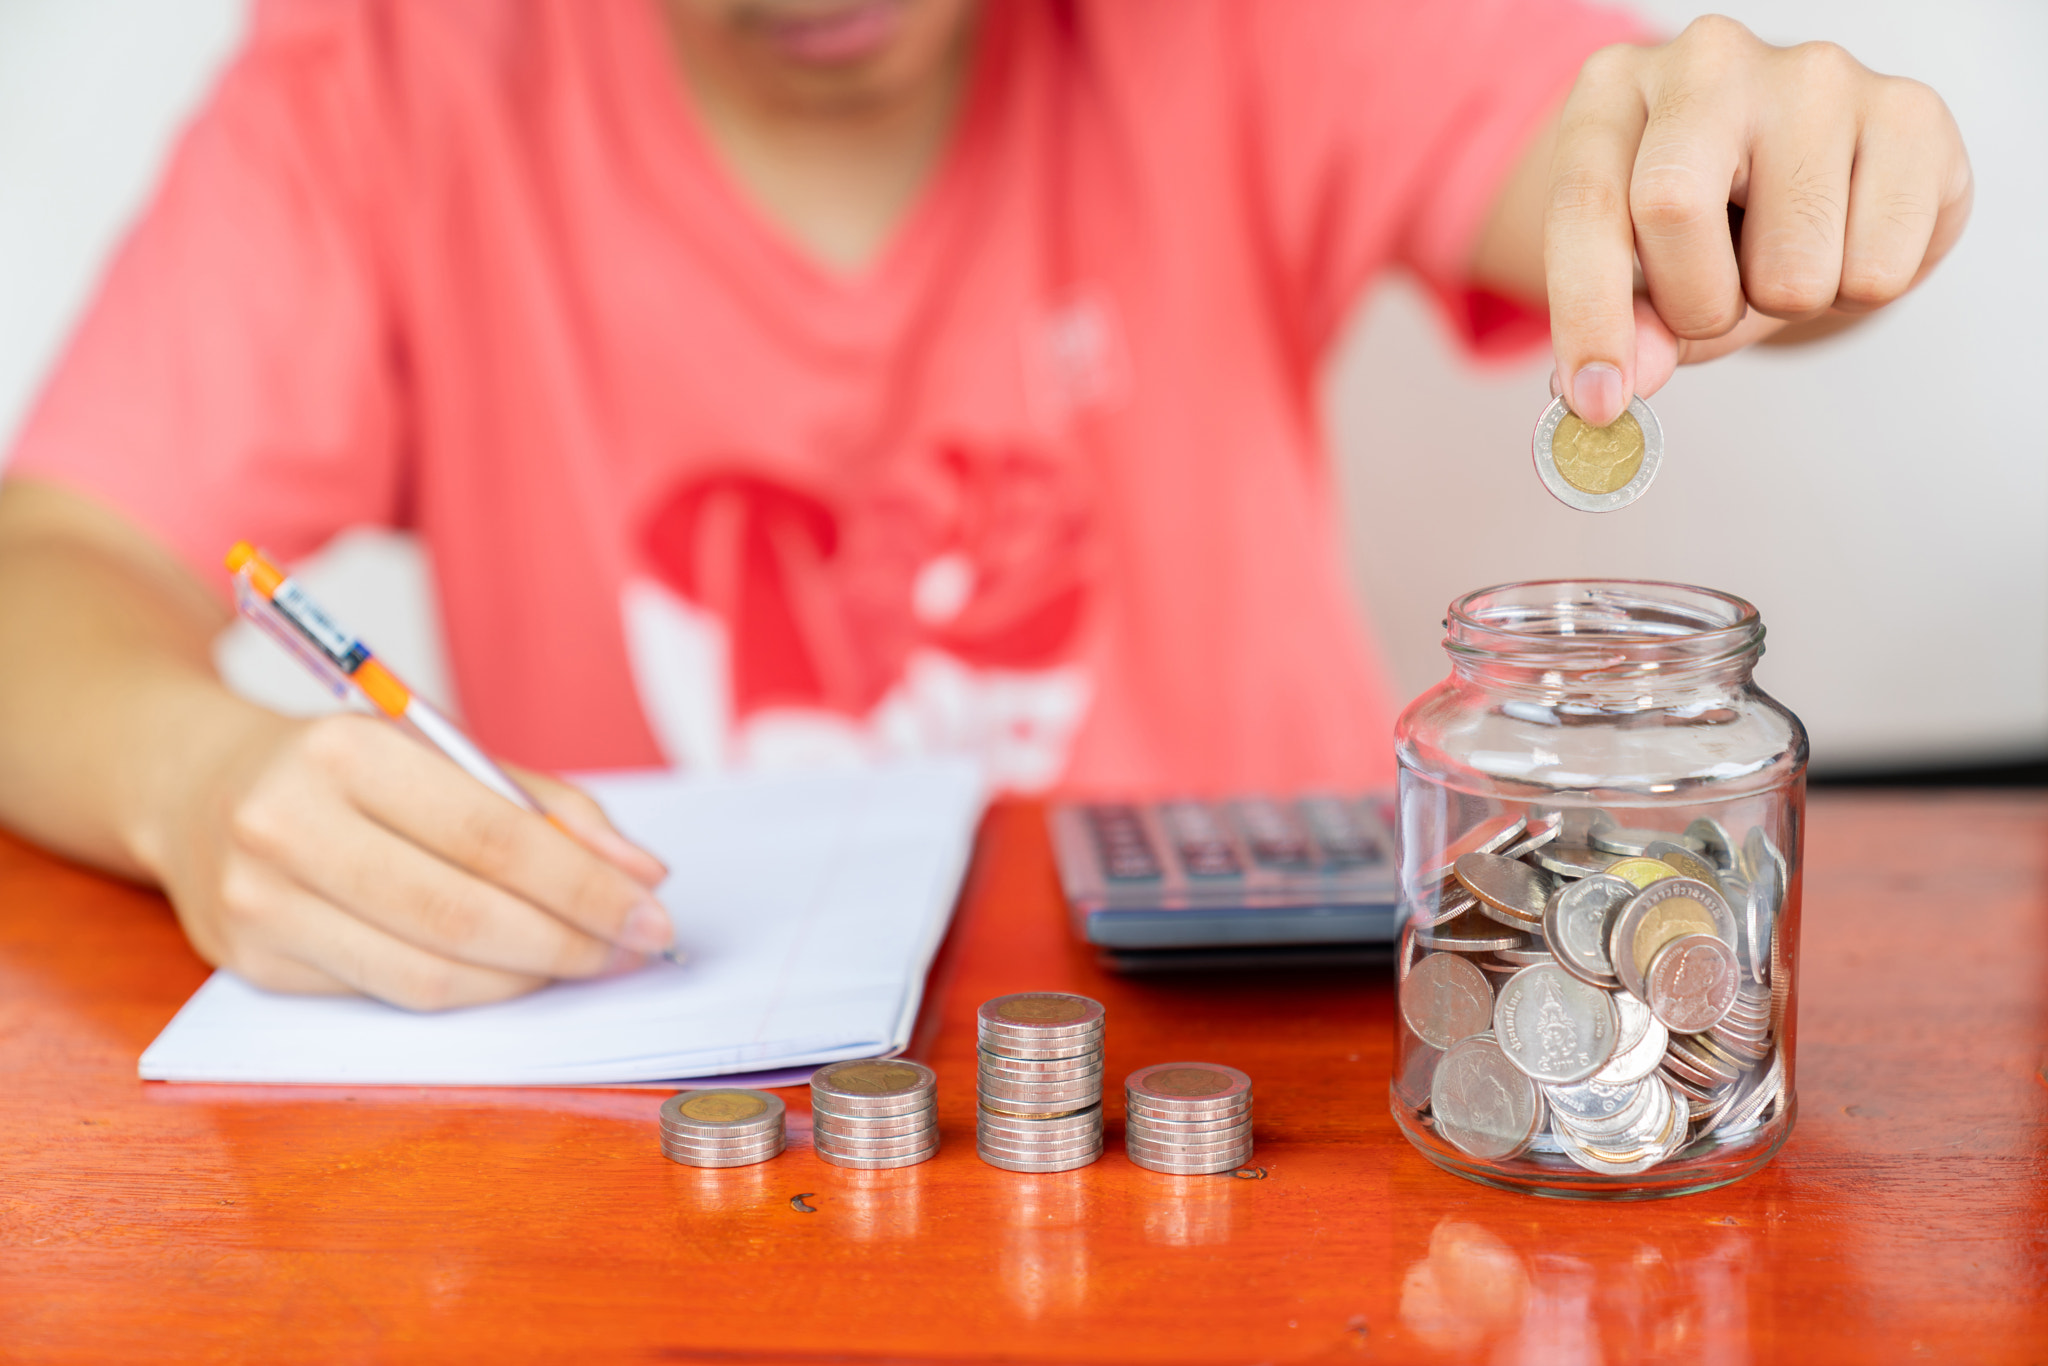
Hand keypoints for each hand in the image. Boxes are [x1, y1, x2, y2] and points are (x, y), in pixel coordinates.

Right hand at [151, 709, 672, 1009]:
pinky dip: (468, 991)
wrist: (199, 785)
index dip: (585, 887)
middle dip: (569, 942)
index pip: (493, 837)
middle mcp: (290, 826)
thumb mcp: (441, 752)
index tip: (651, 914)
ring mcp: (260, 903)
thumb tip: (642, 876)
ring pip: (427, 974)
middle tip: (631, 950)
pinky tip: (510, 972)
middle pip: (463, 915)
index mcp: (346, 751)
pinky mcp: (250, 963)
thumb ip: (547, 808)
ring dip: (525, 979)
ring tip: (581, 963)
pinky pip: (388, 995)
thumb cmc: (346, 769)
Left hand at [1544, 16, 1971, 425]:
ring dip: (1786, 301)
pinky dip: (1860, 288)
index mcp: (1613, 91)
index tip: (1597, 400)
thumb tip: (1618, 389)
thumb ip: (1624, 324)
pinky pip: (1880, 269)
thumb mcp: (1639, 271)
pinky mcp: (1912, 112)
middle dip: (1696, 302)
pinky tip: (1848, 234)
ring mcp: (1816, 75)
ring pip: (1793, 266)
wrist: (1812, 169)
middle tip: (1717, 301)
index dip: (1587, 316)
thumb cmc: (1708, 221)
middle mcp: (1709, 61)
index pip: (1585, 206)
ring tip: (1787, 250)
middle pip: (1673, 208)